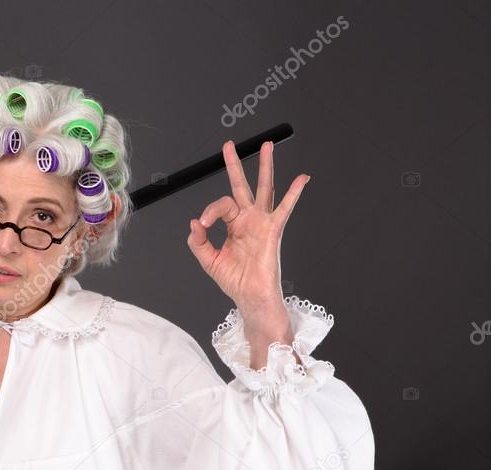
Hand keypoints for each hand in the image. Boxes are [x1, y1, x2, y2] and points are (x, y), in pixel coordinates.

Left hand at [187, 140, 309, 310]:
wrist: (250, 296)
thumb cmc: (235, 280)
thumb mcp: (209, 260)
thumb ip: (198, 241)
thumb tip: (194, 222)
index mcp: (233, 225)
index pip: (221, 205)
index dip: (210, 211)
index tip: (202, 224)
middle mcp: (248, 220)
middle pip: (242, 186)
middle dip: (236, 165)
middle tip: (229, 145)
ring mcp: (262, 222)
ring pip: (264, 188)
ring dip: (265, 166)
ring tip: (267, 146)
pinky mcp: (273, 230)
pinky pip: (284, 208)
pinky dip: (294, 193)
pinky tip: (301, 178)